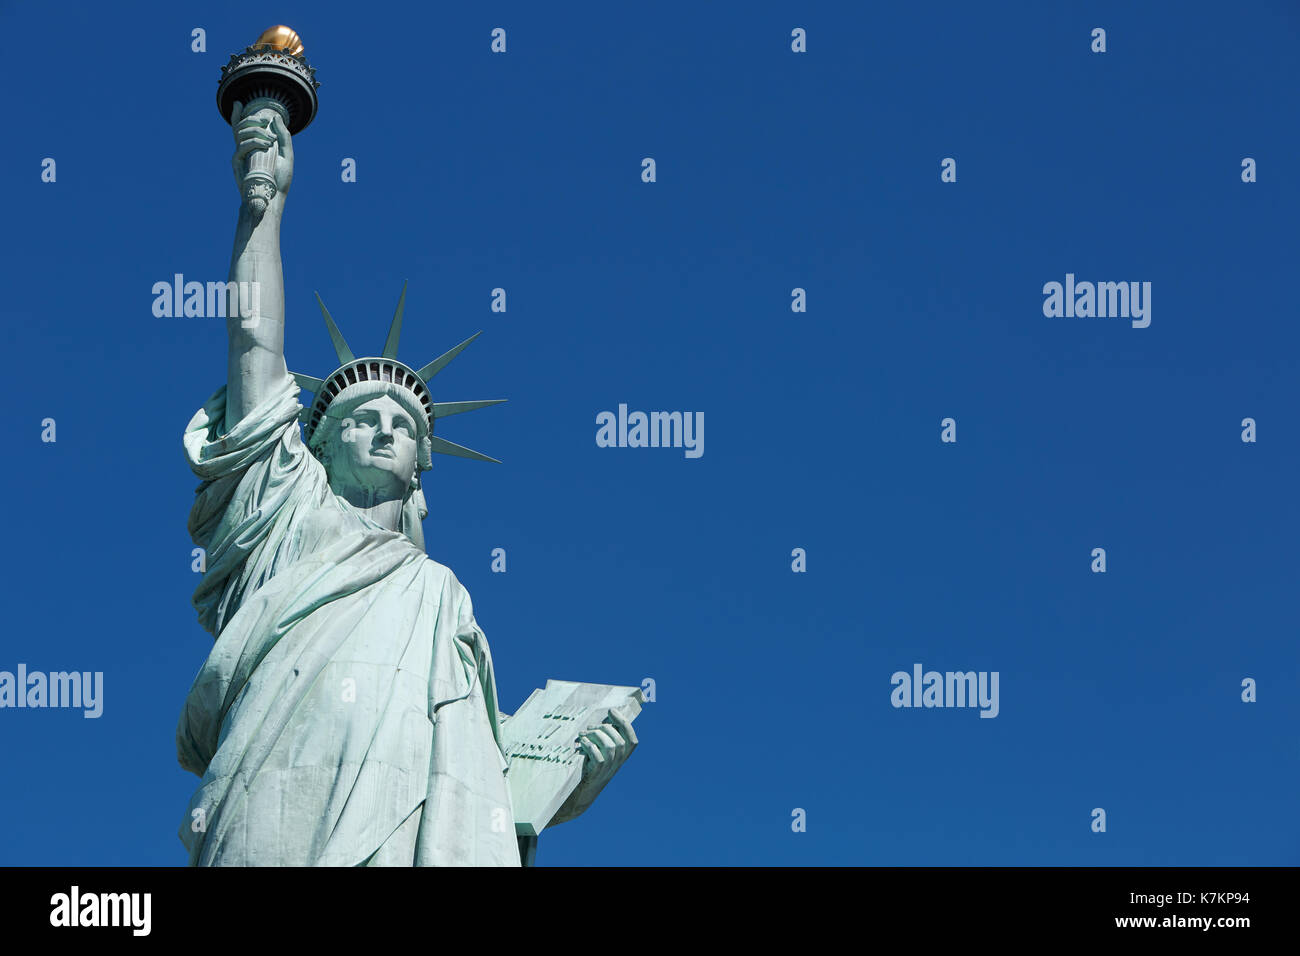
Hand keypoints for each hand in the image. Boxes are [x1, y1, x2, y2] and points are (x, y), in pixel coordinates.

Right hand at [230, 99, 293, 207]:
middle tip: (265, 121)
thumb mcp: (287, 156)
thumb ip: (284, 137)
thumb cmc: (279, 180)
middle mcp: (244, 149)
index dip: (237, 114)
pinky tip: (266, 145)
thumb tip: (277, 118)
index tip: (239, 103)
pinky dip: (254, 141)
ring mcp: (239, 155)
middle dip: (251, 119)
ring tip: (271, 139)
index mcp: (253, 146)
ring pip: (240, 133)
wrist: (273, 198)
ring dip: (256, 131)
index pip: (242, 127)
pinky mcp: (237, 162)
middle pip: (240, 126)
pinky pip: (241, 146)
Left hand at [548, 709, 637, 826]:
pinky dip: (590, 746)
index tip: (611, 711)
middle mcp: (617, 765)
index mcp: (620, 759)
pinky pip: (598, 757)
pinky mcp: (595, 775)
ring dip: (596, 736)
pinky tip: (581, 744)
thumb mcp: (599, 756)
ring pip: (611, 747)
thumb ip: (603, 741)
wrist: (578, 797)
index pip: (632, 740)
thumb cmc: (586, 771)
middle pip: (620, 741)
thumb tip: (601, 721)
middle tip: (589, 727)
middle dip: (604, 728)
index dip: (624, 724)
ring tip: (583, 735)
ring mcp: (607, 771)